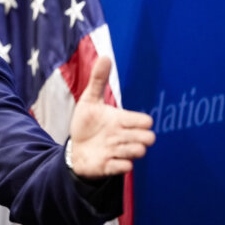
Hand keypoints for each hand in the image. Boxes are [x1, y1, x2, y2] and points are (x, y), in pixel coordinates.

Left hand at [69, 57, 155, 178]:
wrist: (75, 149)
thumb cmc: (86, 123)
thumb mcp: (89, 100)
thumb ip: (98, 79)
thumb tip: (106, 56)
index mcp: (122, 120)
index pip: (146, 121)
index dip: (139, 121)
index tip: (122, 120)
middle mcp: (124, 137)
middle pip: (149, 138)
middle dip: (137, 136)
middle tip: (118, 134)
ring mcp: (119, 152)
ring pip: (139, 152)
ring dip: (127, 149)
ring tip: (111, 146)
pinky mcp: (111, 167)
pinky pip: (125, 168)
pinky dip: (118, 164)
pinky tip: (106, 158)